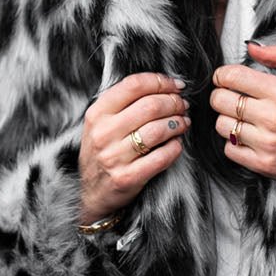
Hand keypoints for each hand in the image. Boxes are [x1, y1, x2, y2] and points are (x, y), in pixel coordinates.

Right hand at [78, 72, 190, 224]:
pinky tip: (176, 144)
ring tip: (183, 123)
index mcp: (97, 114)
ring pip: (158, 130)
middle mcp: (103, 133)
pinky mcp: (127, 178)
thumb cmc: (103, 152)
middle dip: (174, 102)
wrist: (92, 194)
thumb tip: (163, 86)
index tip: (176, 86)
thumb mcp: (101, 123)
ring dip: (178, 123)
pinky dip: (175, 147)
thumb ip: (123, 103)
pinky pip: (161, 157)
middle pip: (150, 105)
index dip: (161, 82)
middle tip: (182, 106)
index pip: (134, 85)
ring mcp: (114, 157)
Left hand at [210, 42, 275, 182]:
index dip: (223, 74)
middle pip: (221, 101)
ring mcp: (266, 143)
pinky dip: (234, 142)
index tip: (225, 77)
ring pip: (222, 125)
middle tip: (233, 96)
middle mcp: (271, 117)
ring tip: (243, 117)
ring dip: (228, 119)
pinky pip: (230, 150)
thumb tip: (254, 49)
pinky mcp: (265, 164)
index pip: (232, 77)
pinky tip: (248, 136)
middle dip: (222, 94)